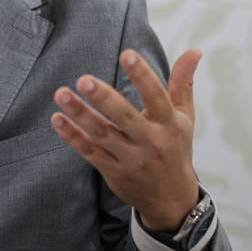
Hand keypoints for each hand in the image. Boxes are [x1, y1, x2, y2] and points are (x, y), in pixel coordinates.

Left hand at [51, 48, 201, 231]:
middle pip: (125, 118)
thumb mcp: (184, 117)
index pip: (157, 97)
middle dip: (104, 99)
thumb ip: (183, 82)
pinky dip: (73, 137)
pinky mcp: (113, 172)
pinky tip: (57, 119)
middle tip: (83, 80)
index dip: (143, 75)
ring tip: (61, 94)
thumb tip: (194, 50)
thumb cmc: (175, 148)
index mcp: (169, 124)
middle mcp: (150, 142)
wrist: (172, 200)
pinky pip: (90, 152)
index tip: (126, 54)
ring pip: (102, 135)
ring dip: (80, 115)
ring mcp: (130, 159)